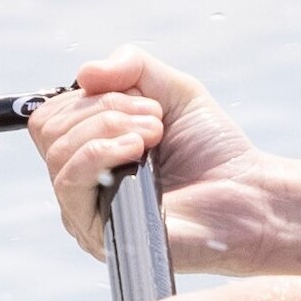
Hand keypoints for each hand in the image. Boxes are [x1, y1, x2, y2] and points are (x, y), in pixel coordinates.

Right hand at [28, 52, 268, 264]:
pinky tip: (139, 149)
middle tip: (154, 119)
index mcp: (89, 152)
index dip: (91, 97)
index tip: (145, 102)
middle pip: (50, 129)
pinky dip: (101, 153)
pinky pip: (71, 183)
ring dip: (108, 127)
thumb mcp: (173, 90)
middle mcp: (79, 184)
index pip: (51, 116)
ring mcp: (85, 212)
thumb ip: (131, 67)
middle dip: (104, 109)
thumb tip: (83, 74)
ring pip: (59, 153)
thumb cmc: (213, 150)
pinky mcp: (98, 234)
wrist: (250, 195)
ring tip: (154, 134)